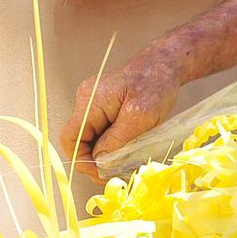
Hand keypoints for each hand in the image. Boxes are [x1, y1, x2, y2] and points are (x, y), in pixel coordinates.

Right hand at [59, 52, 185, 180]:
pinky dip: (113, 144)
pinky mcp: (105, 106)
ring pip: (93, 138)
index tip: (101, 174)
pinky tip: (129, 149)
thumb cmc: (155, 84)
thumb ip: (117, 142)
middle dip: (97, 160)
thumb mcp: (139, 118)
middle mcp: (87, 101)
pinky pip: (102, 131)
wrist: (165, 63)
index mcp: (90, 102)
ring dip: (107, 153)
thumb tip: (99, 164)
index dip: (82, 160)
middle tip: (118, 173)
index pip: (71, 138)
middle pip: (81, 140)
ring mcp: (95, 103)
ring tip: (127, 162)